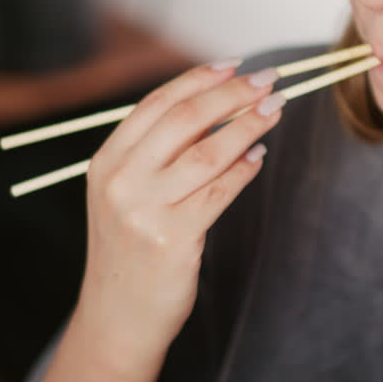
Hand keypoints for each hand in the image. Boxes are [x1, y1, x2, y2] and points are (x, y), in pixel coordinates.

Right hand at [69, 58, 283, 364]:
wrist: (117, 317)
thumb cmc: (130, 248)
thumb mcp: (126, 193)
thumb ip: (158, 152)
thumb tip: (217, 105)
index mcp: (106, 161)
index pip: (157, 103)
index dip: (199, 78)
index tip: (234, 64)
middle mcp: (121, 181)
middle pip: (186, 119)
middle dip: (233, 94)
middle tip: (268, 80)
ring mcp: (144, 210)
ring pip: (209, 152)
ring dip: (249, 126)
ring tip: (275, 111)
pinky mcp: (173, 238)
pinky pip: (220, 191)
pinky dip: (245, 168)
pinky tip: (260, 155)